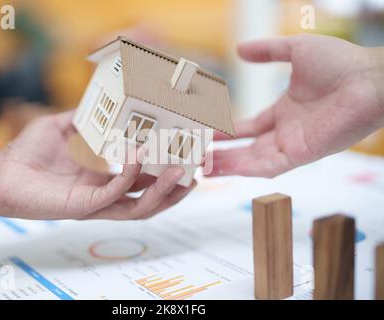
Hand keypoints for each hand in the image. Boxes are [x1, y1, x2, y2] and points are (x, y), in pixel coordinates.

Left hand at [0, 111, 195, 219]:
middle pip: (151, 196)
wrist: (1, 172)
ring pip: (141, 205)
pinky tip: (136, 154)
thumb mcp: (65, 126)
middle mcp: (107, 192)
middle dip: (177, 186)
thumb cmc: (30, 152)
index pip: (146, 176)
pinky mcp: (84, 206)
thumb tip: (108, 100)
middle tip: (197, 170)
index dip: (169, 167)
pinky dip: (129, 176)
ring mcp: (98, 202)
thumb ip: (89, 116)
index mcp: (106, 175)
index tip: (188, 152)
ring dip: (163, 189)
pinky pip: (114, 194)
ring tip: (181, 171)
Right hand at [208, 34, 383, 177]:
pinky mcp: (300, 155)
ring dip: (227, 166)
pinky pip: (268, 167)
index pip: (247, 128)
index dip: (226, 133)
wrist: (369, 78)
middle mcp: (286, 132)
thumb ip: (267, 51)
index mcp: (284, 112)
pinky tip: (224, 169)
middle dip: (221, 154)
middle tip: (196, 157)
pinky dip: (246, 170)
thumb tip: (240, 49)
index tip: (204, 133)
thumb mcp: (295, 50)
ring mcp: (292, 146)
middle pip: (246, 149)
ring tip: (201, 167)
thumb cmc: (341, 62)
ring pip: (252, 162)